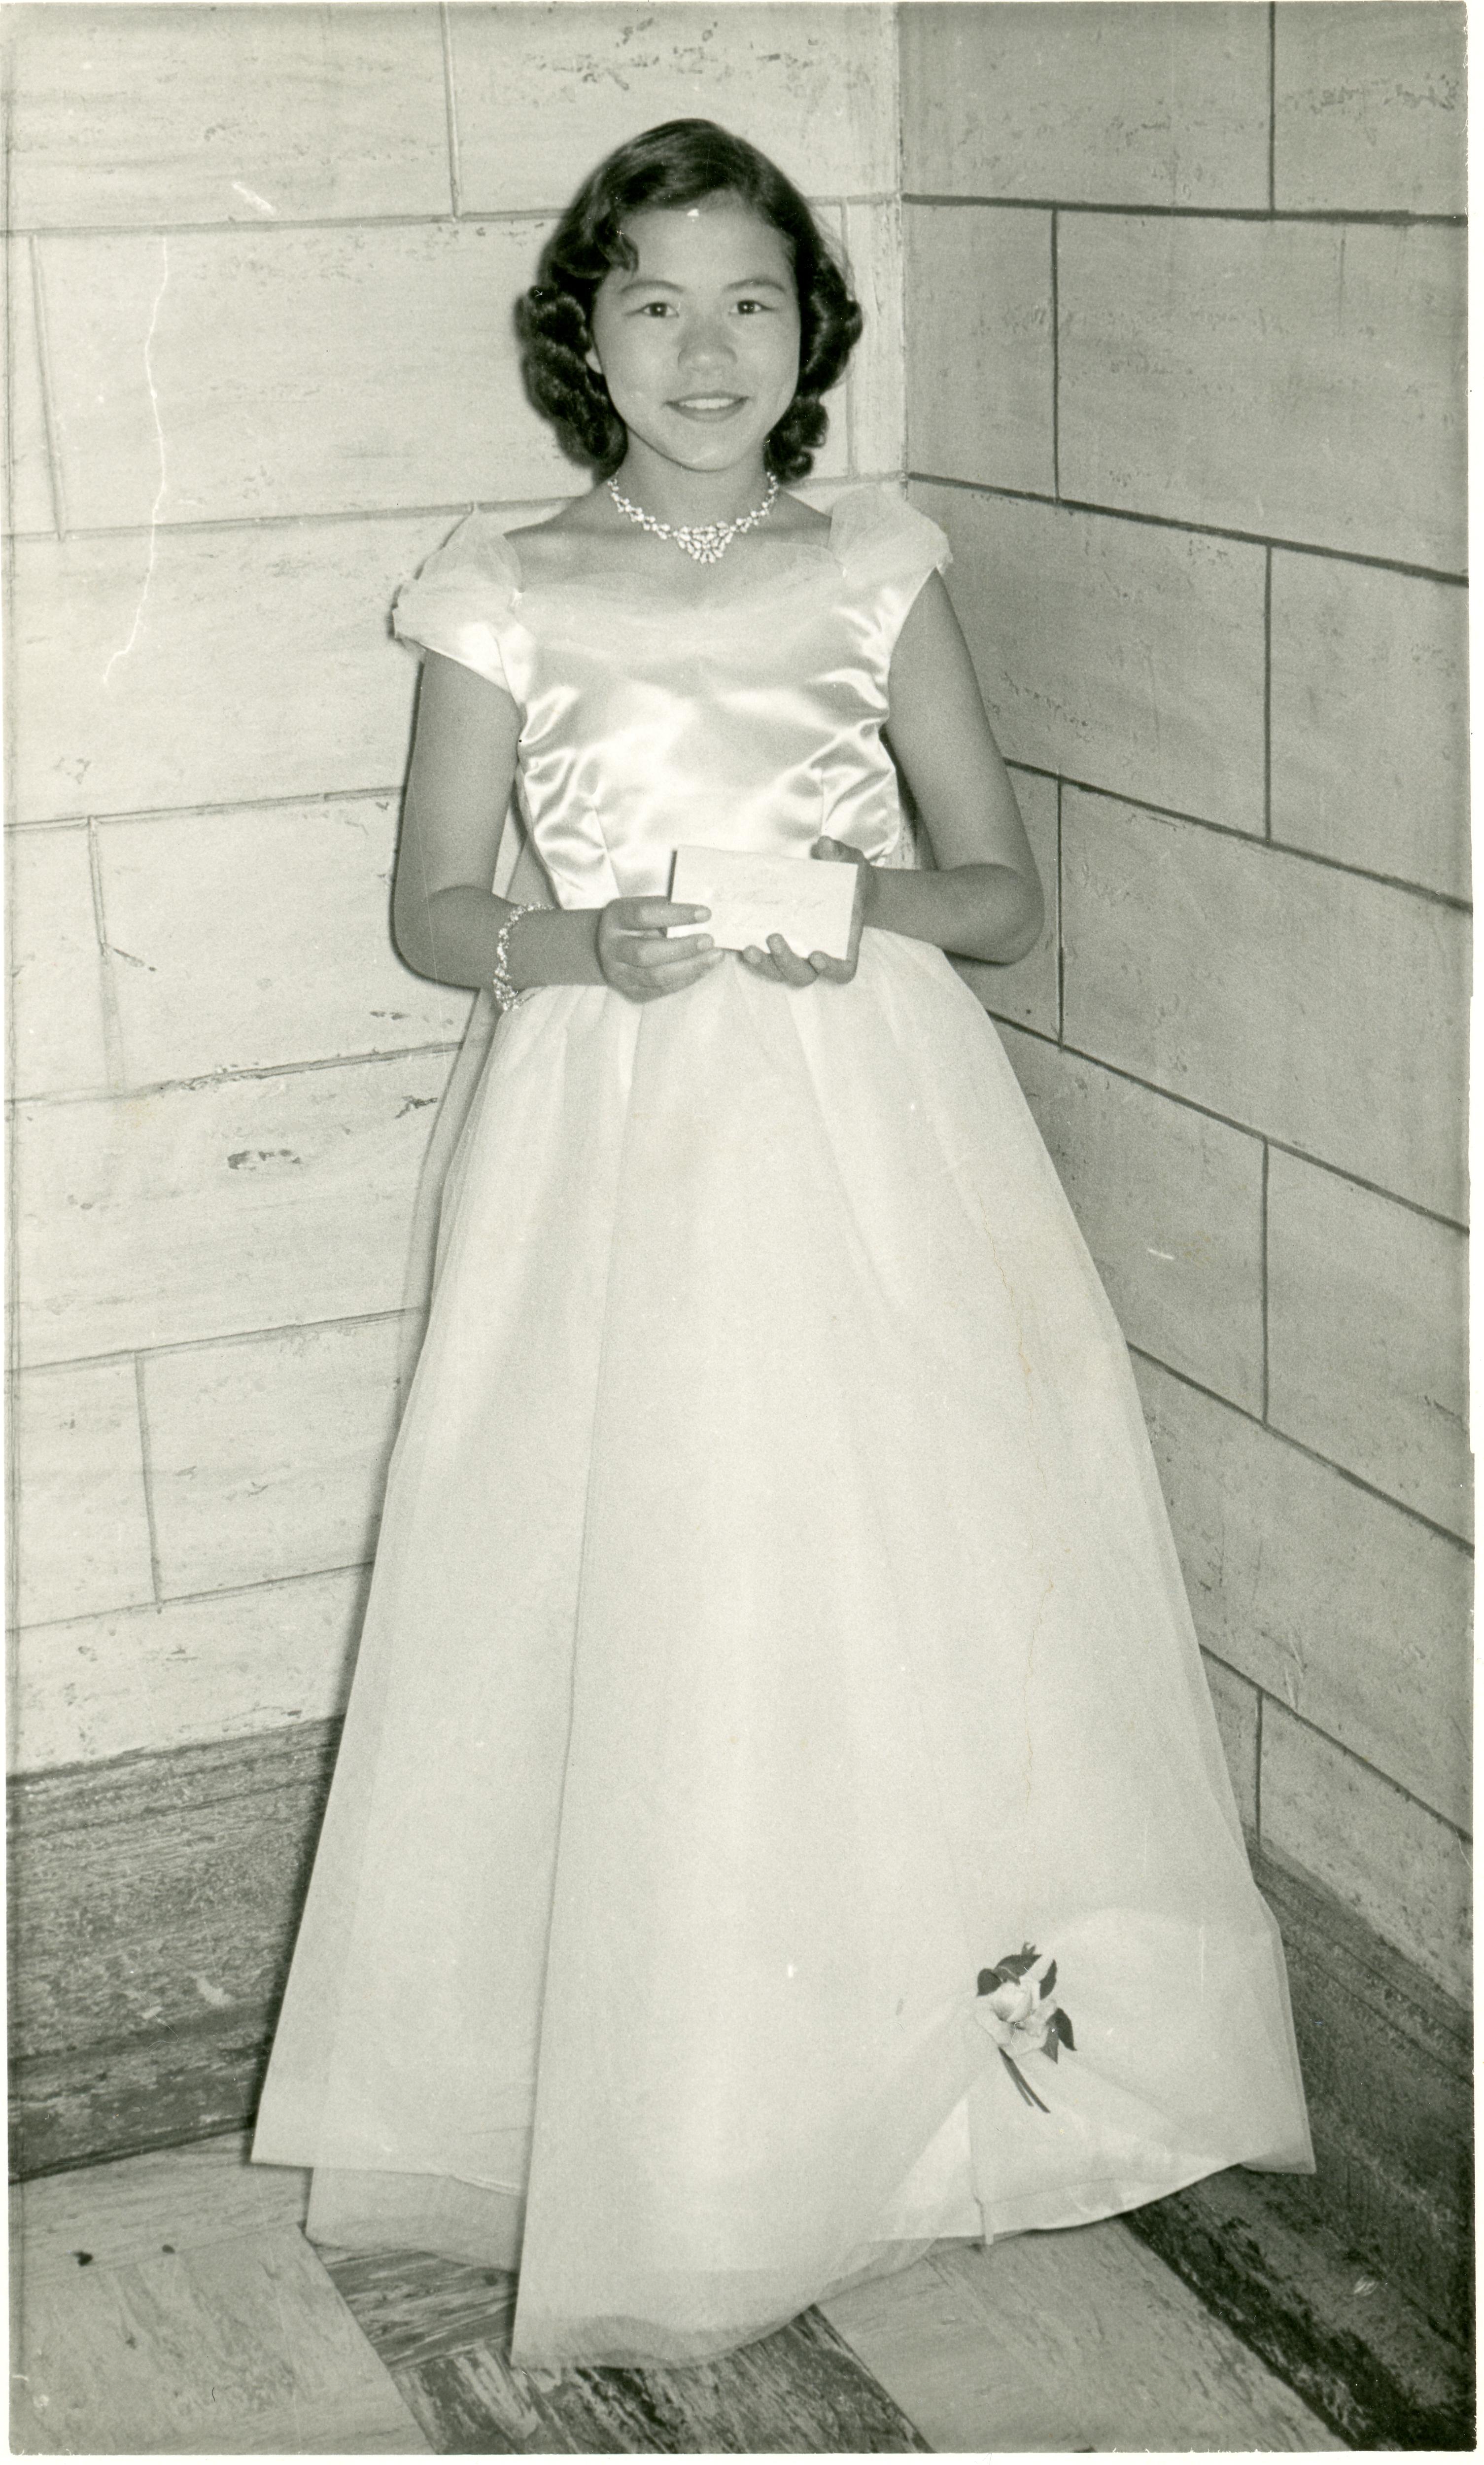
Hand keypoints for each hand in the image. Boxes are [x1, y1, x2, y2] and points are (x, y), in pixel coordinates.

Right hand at [596, 897, 723, 1003]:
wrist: (609, 947)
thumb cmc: (635, 922)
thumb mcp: (642, 906)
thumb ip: (664, 909)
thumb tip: (700, 917)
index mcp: (615, 918)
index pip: (644, 915)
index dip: (677, 915)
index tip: (705, 914)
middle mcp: (612, 948)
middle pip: (646, 953)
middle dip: (683, 948)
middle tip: (709, 940)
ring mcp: (619, 973)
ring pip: (655, 976)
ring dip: (690, 967)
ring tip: (714, 957)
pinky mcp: (632, 991)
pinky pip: (661, 990)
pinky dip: (686, 979)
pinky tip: (703, 968)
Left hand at [739, 837, 871, 987]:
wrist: (843, 884)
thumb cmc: (851, 879)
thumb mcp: (850, 862)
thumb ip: (839, 855)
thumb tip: (824, 845)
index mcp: (843, 941)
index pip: (844, 970)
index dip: (832, 970)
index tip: (817, 955)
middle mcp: (819, 952)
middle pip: (803, 975)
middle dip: (787, 961)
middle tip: (774, 937)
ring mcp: (797, 950)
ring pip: (780, 972)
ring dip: (765, 964)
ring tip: (749, 948)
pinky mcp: (778, 944)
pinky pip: (765, 958)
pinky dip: (752, 955)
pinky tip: (736, 943)